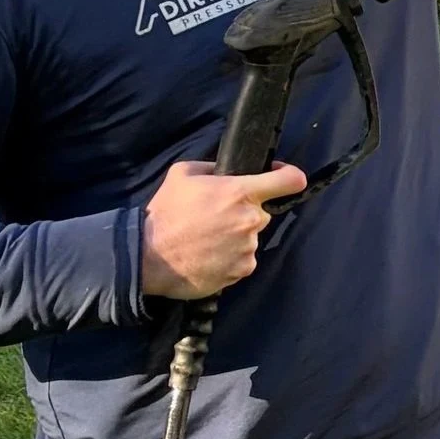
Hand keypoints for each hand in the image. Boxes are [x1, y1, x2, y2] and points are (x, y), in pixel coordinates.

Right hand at [141, 158, 305, 298]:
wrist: (148, 257)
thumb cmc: (165, 214)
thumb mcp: (182, 175)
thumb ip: (211, 168)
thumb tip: (225, 171)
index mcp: (241, 192)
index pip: (291, 180)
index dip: (291, 176)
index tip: (282, 178)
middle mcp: (251, 219)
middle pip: (263, 212)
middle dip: (245, 212)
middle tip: (217, 218)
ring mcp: (248, 247)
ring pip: (251, 237)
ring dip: (236, 237)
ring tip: (207, 240)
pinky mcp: (241, 270)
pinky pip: (243, 260)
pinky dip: (231, 258)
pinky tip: (208, 256)